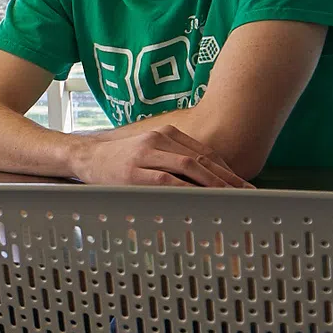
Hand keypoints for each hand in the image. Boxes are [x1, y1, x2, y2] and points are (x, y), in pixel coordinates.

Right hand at [78, 120, 248, 187]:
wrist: (85, 157)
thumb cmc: (119, 160)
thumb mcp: (149, 153)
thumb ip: (172, 161)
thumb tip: (203, 181)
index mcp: (166, 134)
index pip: (205, 152)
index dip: (227, 169)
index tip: (243, 185)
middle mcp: (159, 139)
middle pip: (202, 159)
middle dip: (227, 178)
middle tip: (247, 194)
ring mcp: (146, 153)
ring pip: (189, 166)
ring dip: (213, 183)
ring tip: (230, 198)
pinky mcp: (134, 171)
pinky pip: (167, 180)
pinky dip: (186, 189)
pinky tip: (200, 198)